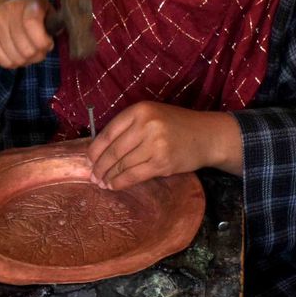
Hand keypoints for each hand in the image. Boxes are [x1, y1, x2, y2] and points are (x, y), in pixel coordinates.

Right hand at [0, 0, 54, 67]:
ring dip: (26, 61)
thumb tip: (50, 43)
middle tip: (38, 51)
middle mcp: (10, 10)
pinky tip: (15, 54)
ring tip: (27, 52)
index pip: (32, 23)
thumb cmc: (26, 16)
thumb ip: (52, 26)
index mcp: (30, 3)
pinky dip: (13, 63)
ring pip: (17, 58)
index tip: (48, 44)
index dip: (43, 41)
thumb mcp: (44, 13)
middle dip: (37, 55)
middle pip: (27, 48)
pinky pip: (5, 62)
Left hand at [86, 102, 240, 189]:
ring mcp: (155, 145)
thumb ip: (129, 127)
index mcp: (140, 111)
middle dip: (100, 167)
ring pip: (122, 165)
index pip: (108, 132)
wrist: (207, 135)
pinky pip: (134, 175)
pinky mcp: (162, 163)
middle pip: (113, 151)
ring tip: (102, 183)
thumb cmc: (176, 126)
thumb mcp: (152, 116)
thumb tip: (99, 150)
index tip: (88, 160)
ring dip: (109, 177)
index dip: (95, 150)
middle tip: (93, 176)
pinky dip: (120, 182)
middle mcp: (146, 125)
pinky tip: (114, 186)